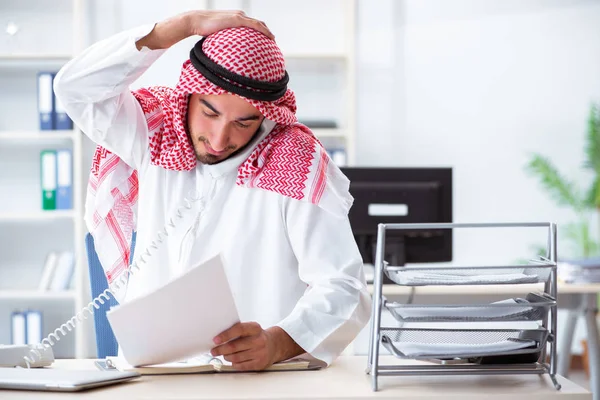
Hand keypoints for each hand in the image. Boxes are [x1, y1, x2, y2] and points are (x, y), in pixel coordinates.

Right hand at [136, 10, 273, 50]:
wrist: (196, 21)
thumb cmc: (203, 30)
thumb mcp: (216, 37)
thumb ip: (223, 43)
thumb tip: (223, 56)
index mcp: (235, 18)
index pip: (251, 24)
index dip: (260, 31)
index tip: (265, 40)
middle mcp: (239, 15)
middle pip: (258, 23)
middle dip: (267, 31)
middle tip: (273, 41)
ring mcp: (239, 16)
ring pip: (259, 23)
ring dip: (267, 31)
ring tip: (273, 40)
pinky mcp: (237, 19)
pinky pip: (255, 25)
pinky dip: (264, 31)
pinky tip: (269, 37)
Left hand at [210, 322, 303, 370]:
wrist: (274, 345)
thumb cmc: (257, 336)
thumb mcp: (251, 329)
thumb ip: (238, 331)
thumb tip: (219, 338)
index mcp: (255, 328)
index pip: (239, 329)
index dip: (226, 335)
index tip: (215, 340)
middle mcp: (259, 340)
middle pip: (234, 346)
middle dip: (221, 349)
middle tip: (214, 351)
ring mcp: (260, 353)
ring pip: (236, 358)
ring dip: (227, 357)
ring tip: (225, 355)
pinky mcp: (259, 364)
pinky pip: (241, 366)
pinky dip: (234, 364)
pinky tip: (233, 360)